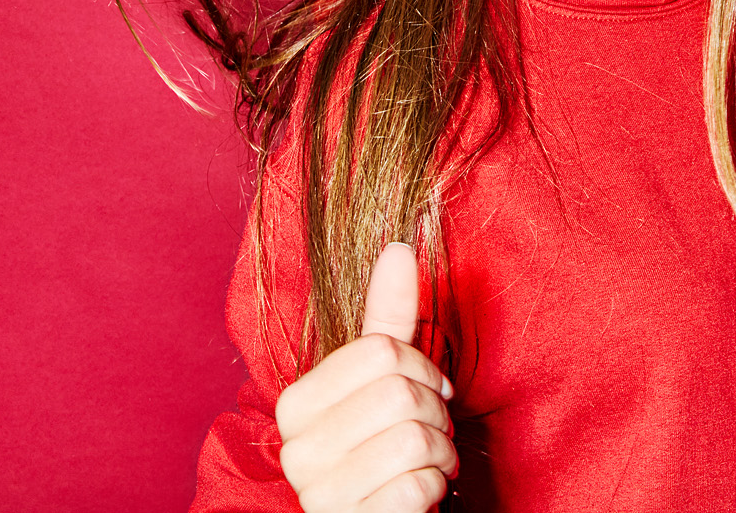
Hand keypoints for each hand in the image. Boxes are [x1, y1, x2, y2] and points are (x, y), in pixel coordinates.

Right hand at [274, 241, 456, 511]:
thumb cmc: (385, 449)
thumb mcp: (384, 382)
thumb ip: (388, 319)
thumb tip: (400, 247)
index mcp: (295, 404)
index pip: (380, 352)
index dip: (422, 368)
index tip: (429, 390)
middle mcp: (295, 449)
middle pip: (399, 393)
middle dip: (436, 413)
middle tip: (432, 431)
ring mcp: (319, 494)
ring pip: (413, 439)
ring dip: (440, 452)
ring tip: (429, 463)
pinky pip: (416, 487)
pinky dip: (435, 487)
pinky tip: (419, 494)